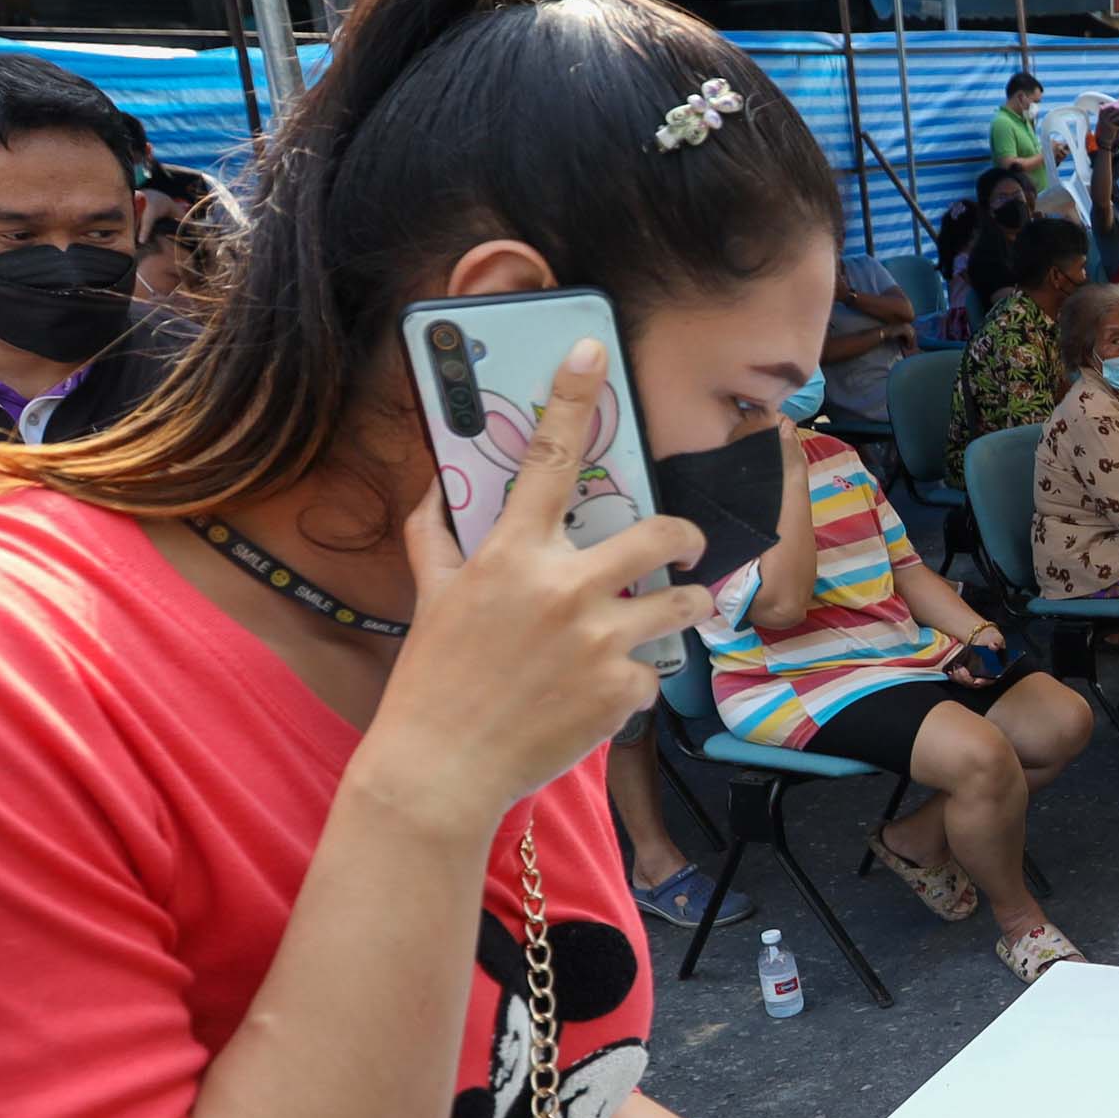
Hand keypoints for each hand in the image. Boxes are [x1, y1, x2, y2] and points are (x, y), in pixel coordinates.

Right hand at [370, 341, 704, 825]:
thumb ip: (438, 536)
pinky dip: (635, 680)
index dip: (571, 396)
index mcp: (512, 555)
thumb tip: (435, 485)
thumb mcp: (432, 596)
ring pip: (683, 605)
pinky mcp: (621, 691)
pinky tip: (603, 692)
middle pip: (662, 534)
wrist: (439, 769)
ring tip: (669, 617)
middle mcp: (562, 588)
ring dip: (685, 608)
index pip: (545, 457)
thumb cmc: (433, 679)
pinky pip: (654, 671)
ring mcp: (599, 640)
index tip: (591, 348)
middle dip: (686, 539)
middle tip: (684, 550)